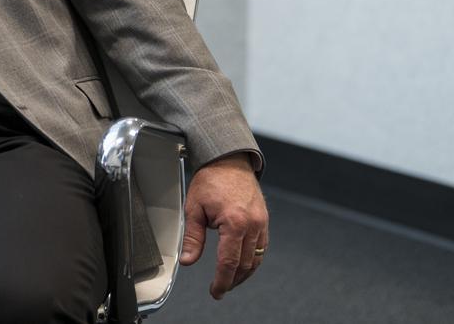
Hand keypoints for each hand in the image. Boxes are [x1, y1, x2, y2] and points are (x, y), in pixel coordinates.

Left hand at [180, 153, 268, 299]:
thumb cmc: (211, 180)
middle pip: (244, 264)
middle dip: (232, 280)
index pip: (229, 262)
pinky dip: (252, 260)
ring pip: (256, 259)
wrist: (229, 162)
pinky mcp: (264, 221)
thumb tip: (188, 260)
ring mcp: (261, 223)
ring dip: (244, 274)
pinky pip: (262, 248)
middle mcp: (252, 225)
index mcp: (234, 222)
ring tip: (230, 281)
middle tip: (220, 289)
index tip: (216, 291)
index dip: (222, 280)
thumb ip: (193, 237)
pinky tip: (242, 265)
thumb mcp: (194, 208)